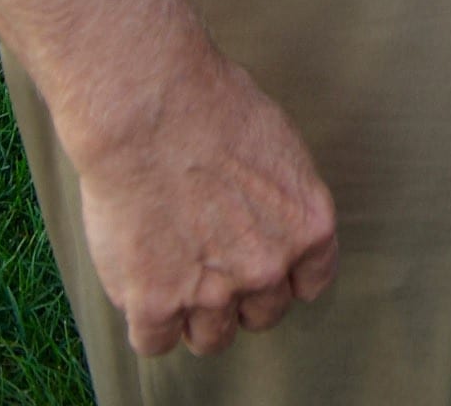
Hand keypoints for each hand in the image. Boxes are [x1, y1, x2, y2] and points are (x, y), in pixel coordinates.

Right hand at [69, 41, 338, 355]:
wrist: (151, 111)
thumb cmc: (212, 108)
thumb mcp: (279, 148)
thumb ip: (280, 203)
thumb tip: (268, 221)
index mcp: (309, 227)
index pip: (308, 285)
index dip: (280, 277)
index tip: (260, 268)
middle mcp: (269, 267)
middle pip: (262, 315)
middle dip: (239, 296)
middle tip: (210, 266)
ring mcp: (214, 292)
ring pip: (211, 339)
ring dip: (194, 316)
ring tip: (174, 281)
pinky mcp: (157, 303)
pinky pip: (155, 342)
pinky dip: (147, 323)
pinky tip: (141, 291)